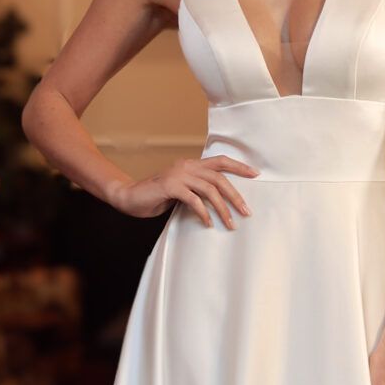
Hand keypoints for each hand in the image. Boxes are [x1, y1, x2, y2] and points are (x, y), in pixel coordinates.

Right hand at [115, 155, 258, 227]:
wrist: (129, 197)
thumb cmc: (156, 196)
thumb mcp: (181, 190)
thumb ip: (197, 190)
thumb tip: (219, 200)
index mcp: (191, 164)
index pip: (220, 161)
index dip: (239, 166)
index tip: (255, 174)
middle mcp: (186, 166)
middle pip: (219, 178)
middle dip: (235, 195)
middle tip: (247, 211)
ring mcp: (178, 175)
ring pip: (210, 190)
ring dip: (223, 208)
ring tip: (231, 223)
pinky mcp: (170, 187)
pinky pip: (193, 200)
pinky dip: (203, 213)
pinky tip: (208, 223)